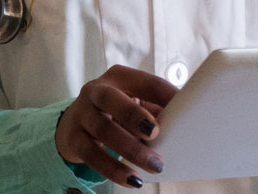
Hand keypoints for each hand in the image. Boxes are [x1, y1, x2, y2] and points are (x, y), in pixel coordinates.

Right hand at [56, 65, 178, 188]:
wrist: (72, 125)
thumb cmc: (115, 112)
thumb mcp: (134, 104)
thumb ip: (155, 110)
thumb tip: (185, 125)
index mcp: (119, 77)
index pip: (146, 82)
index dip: (165, 95)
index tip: (186, 110)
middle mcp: (96, 91)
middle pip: (111, 99)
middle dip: (134, 115)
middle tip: (155, 133)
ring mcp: (81, 114)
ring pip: (103, 129)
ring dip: (130, 149)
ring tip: (153, 165)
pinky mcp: (73, 139)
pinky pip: (92, 155)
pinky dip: (113, 169)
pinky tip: (132, 179)